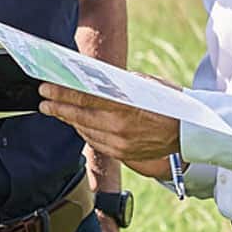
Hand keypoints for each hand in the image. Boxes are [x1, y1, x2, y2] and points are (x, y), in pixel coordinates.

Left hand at [37, 83, 181, 163]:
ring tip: (55, 109)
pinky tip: (76, 123)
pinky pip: (95, 142)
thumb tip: (94, 77)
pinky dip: (84, 131)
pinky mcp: (121, 154)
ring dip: (68, 119)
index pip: (84, 98)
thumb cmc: (169, 103)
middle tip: (43, 98)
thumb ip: (119, 83)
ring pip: (84, 130)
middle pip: (78, 116)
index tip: (46, 87)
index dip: (61, 93)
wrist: (189, 132)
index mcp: (123, 106)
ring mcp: (119, 143)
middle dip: (57, 106)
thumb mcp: (146, 84)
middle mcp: (118, 127)